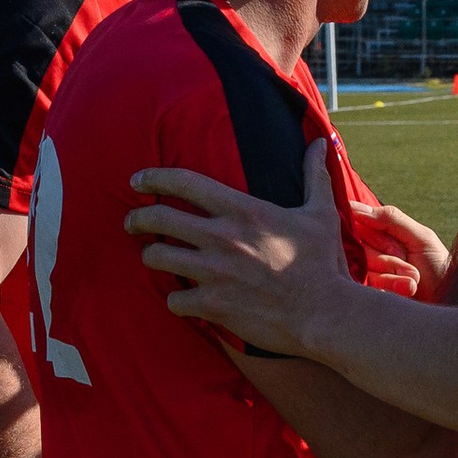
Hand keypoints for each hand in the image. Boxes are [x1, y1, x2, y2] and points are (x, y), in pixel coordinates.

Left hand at [126, 141, 360, 357]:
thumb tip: (321, 143)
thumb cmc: (323, 264)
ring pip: (157, 257)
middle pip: (158, 218)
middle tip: (133, 222)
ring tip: (157, 258)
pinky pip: (175, 299)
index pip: (184, 182)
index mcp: (243, 210)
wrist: (325, 314)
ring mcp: (213, 272)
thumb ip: (314, 176)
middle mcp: (221, 237)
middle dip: (138, 218)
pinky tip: (185, 299)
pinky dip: (178, 300)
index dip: (153, 177)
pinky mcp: (212, 304)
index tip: (138, 180)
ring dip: (153, 257)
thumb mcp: (320, 215)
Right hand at [351, 200, 450, 296]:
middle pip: (359, 246)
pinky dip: (394, 285)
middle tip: (409, 259)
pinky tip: (408, 288)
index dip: (377, 235)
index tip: (396, 245)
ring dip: (395, 272)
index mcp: (381, 234)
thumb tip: (354, 207)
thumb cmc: (437, 266)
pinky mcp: (369, 293)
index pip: (358, 223)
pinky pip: (369, 284)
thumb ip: (390, 218)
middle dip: (389, 255)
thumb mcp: (420, 237)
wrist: (447, 299)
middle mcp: (370, 252)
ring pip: (364, 266)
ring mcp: (368, 274)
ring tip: (414, 277)